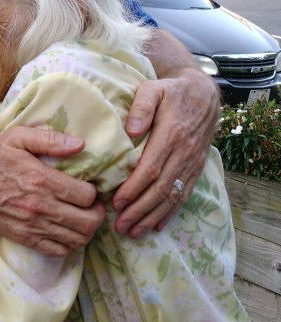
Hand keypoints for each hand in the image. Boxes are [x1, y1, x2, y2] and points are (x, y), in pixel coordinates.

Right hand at [0, 128, 104, 256]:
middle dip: (97, 214)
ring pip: (77, 239)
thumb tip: (80, 144)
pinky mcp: (25, 239)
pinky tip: (65, 230)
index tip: (89, 187)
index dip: (94, 192)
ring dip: (86, 230)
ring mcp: (33, 227)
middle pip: (88, 222)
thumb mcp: (16, 138)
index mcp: (42, 181)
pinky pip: (59, 251)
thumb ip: (49, 140)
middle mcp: (41, 207)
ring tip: (82, 217)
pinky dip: (69, 244)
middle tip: (92, 205)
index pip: (87, 195)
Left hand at [111, 69, 220, 235]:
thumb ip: (142, 106)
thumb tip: (132, 130)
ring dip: (153, 217)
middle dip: (140, 210)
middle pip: (161, 188)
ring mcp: (192, 163)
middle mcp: (184, 153)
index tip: (116, 203)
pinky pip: (184, 194)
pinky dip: (171, 212)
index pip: (151, 168)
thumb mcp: (153, 89)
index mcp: (172, 134)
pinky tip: (157, 226)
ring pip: (173, 196)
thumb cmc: (172, 92)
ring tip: (134, 232)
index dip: (134, 188)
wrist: (204, 94)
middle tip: (121, 227)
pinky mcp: (196, 168)